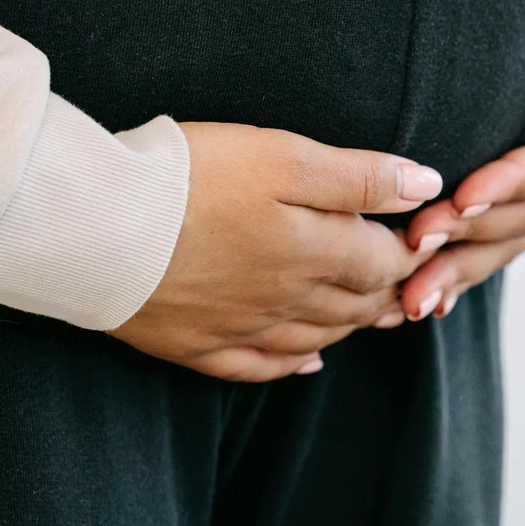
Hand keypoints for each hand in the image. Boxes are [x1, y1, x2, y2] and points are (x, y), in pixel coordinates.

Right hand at [111, 123, 445, 381]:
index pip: (384, 262)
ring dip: (351, 326)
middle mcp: (288, 301)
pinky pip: (259, 369)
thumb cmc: (189, 177)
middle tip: (410, 279)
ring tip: (375, 314)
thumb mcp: (284, 156)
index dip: (410, 248)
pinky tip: (308, 363)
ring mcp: (242, 329)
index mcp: (316, 253)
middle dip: (388, 291)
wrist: (96, 226)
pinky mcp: (196, 345)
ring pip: (317, 338)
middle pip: (356, 306)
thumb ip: (359, 176)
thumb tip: (428, 186)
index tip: (425, 236)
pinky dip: (293, 366)